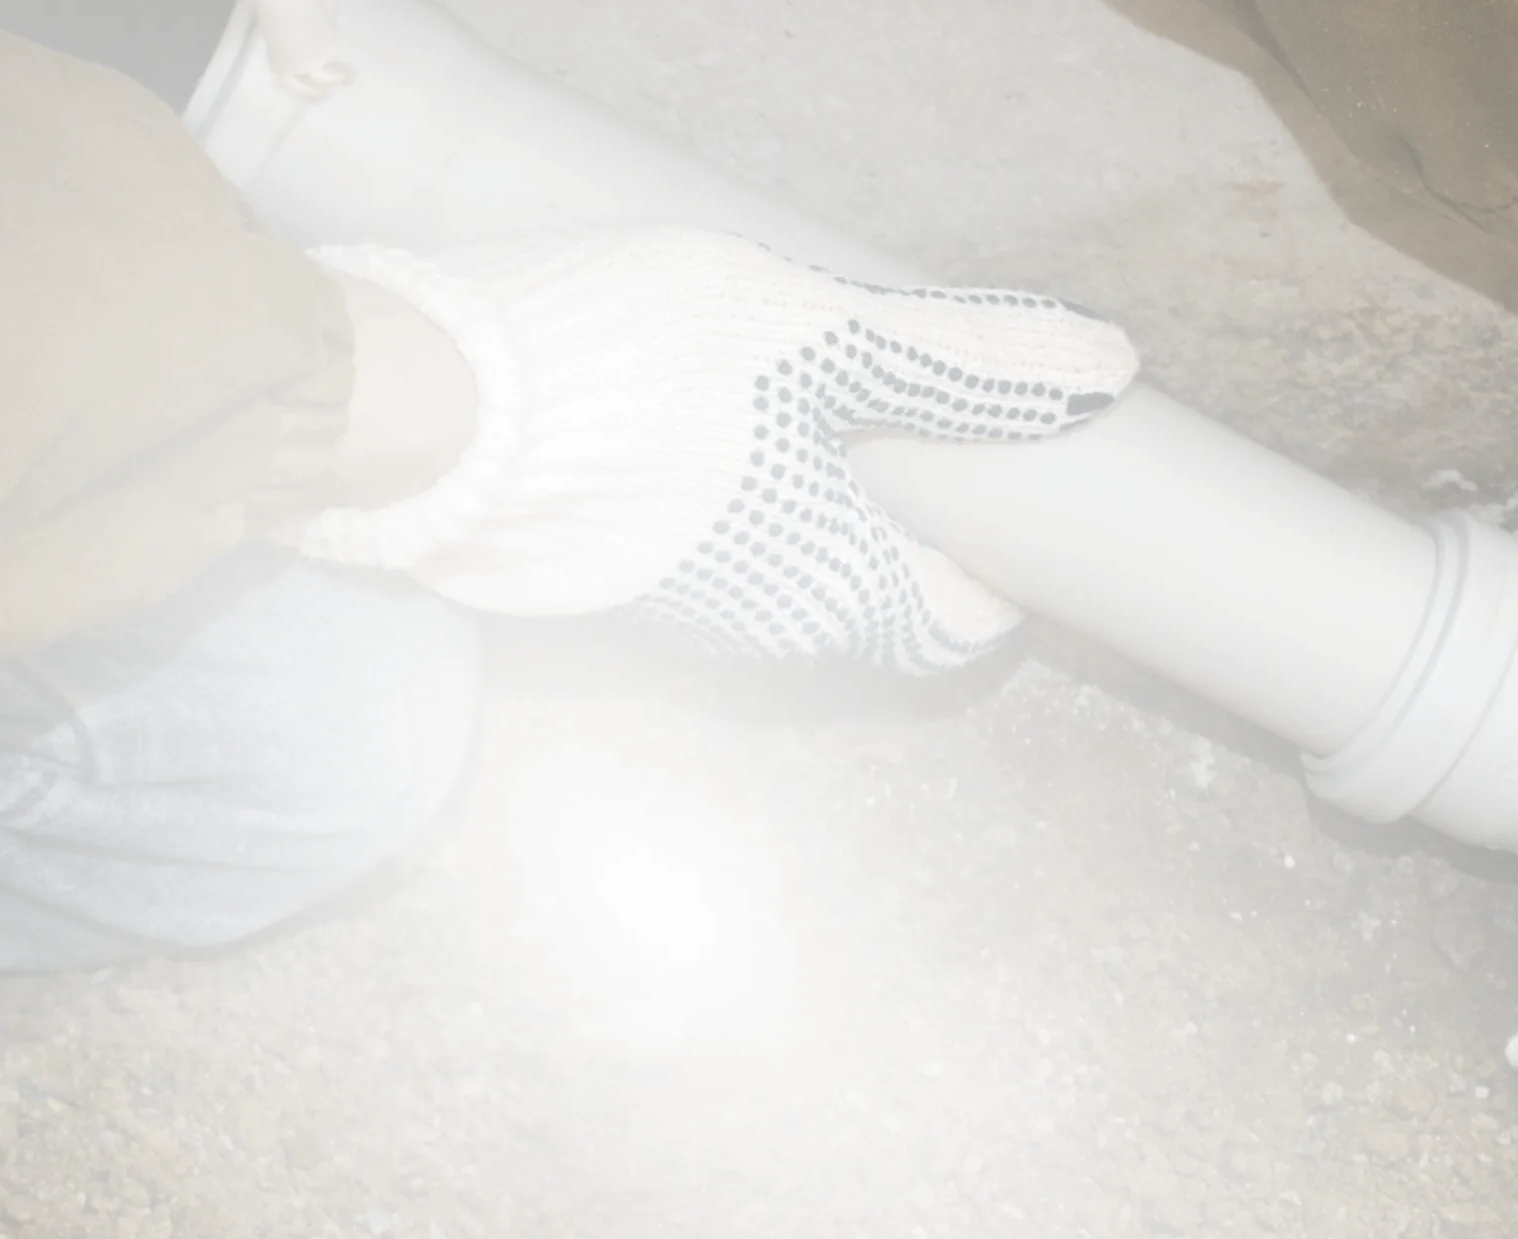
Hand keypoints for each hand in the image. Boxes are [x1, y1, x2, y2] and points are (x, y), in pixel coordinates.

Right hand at [285, 228, 1136, 670]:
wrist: (415, 413)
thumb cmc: (626, 373)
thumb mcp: (818, 331)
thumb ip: (958, 356)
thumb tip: (1102, 369)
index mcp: (840, 586)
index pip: (960, 623)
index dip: (992, 566)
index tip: (998, 489)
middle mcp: (766, 628)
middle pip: (874, 597)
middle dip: (900, 525)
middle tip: (898, 425)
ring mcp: (676, 613)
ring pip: (783, 575)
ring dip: (805, 505)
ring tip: (789, 398)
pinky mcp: (601, 579)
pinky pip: (700, 554)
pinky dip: (723, 498)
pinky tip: (691, 413)